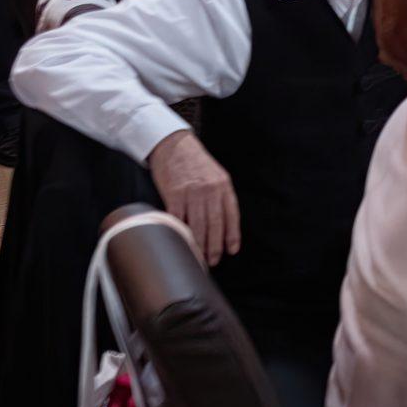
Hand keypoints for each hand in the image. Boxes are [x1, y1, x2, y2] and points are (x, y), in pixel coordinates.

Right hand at [148, 130, 239, 265]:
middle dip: (214, 246)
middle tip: (213, 260)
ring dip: (198, 245)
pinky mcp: (174, 193)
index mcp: (223, 185)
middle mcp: (210, 189)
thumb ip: (220, 197)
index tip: (231, 250)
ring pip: (197, 225)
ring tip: (199, 258)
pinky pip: (178, 218)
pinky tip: (181, 243)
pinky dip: (180, 233)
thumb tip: (223, 225)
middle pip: (215, 224)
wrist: (174, 146)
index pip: (231, 215)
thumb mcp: (215, 175)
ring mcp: (192, 192)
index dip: (232, 235)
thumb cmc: (195, 164)